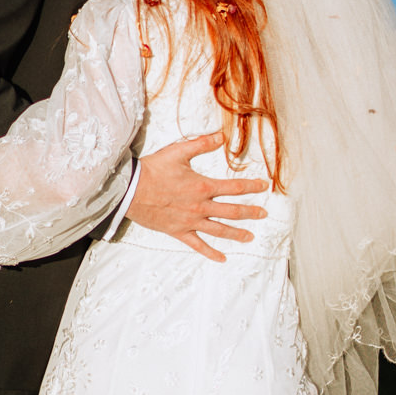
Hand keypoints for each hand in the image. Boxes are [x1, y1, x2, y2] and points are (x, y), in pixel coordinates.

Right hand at [127, 134, 268, 262]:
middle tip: (263, 214)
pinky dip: (211, 253)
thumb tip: (221, 136)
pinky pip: (198, 245)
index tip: (264, 186)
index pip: (235, 187)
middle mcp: (201, 206)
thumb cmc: (153, 170)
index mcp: (203, 187)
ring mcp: (191, 221)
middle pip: (232, 211)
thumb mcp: (178, 152)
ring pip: (220, 230)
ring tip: (250, 237)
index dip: (252, 186)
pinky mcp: (179, 232)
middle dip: (250, 213)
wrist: (131, 190)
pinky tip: (222, 258)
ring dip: (237, 234)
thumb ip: (202, 144)